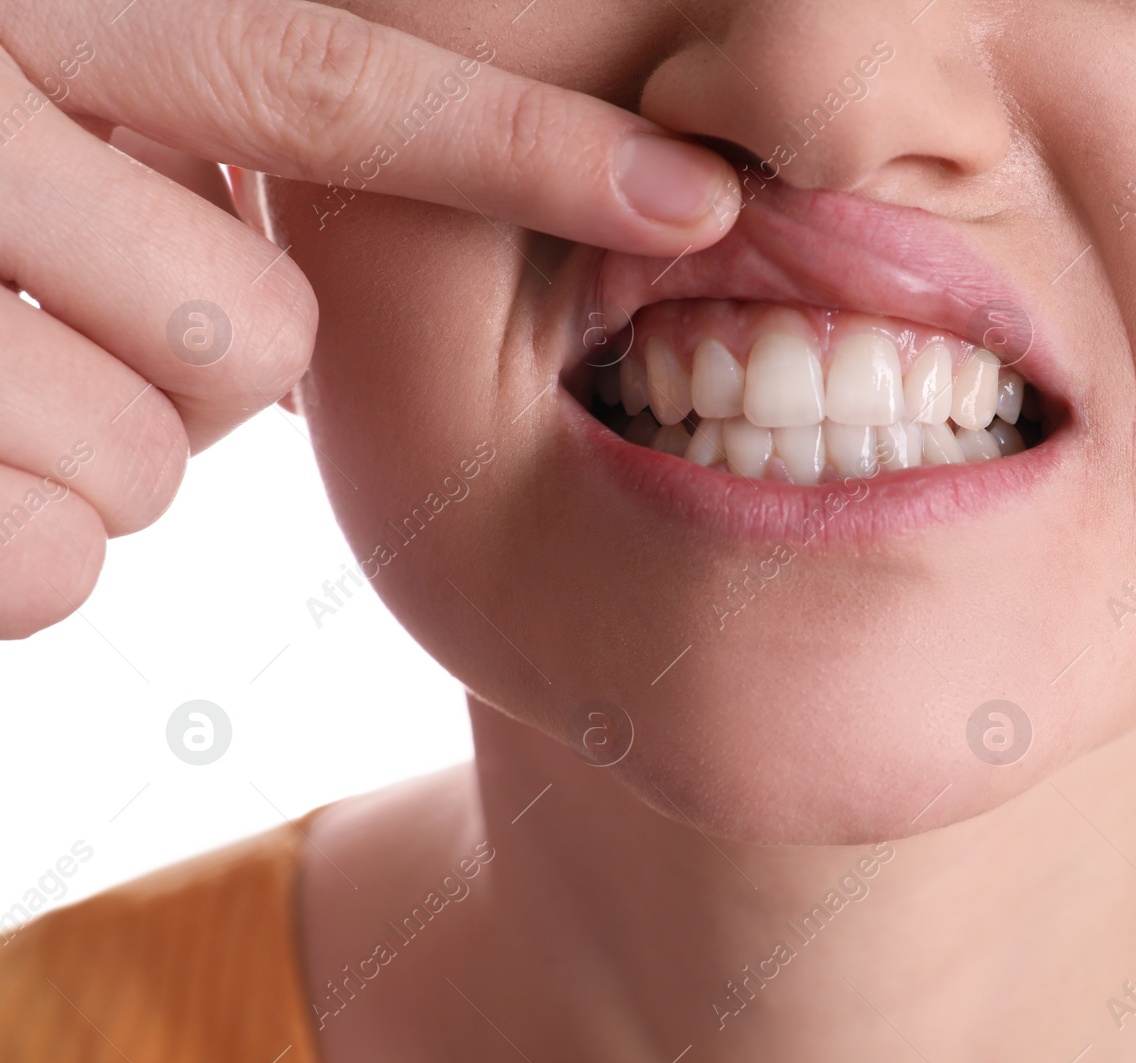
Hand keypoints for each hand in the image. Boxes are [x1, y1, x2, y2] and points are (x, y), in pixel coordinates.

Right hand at [0, 0, 741, 637]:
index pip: (324, 83)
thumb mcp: (43, 89)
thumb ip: (181, 111)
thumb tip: (378, 163)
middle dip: (199, 364)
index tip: (699, 194)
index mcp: (29, 8)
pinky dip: (18, 551)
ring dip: (98, 451)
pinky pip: (49, 566)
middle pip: (250, 333)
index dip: (528, 145)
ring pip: (151, 462)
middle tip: (72, 314)